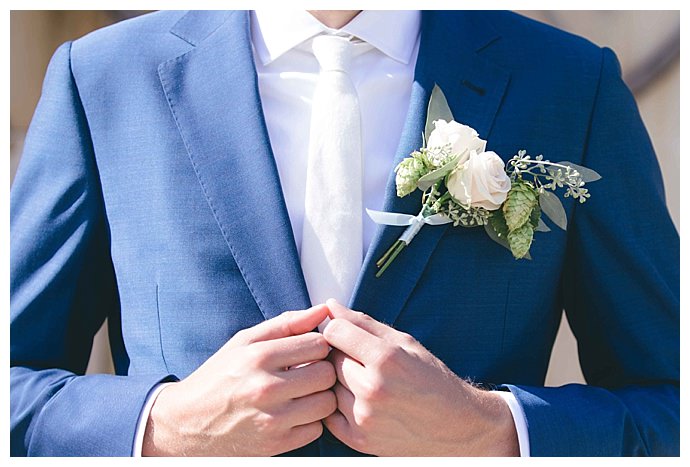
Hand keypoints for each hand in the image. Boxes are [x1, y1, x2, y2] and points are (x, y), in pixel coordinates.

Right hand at [142, 305, 336, 455]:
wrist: (186, 423)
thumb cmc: (220, 376)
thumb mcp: (245, 342)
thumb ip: (286, 323)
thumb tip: (323, 311)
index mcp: (258, 357)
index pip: (318, 345)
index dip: (317, 346)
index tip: (307, 351)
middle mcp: (265, 388)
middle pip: (327, 374)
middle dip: (322, 370)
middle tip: (307, 372)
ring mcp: (271, 420)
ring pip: (326, 403)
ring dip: (319, 397)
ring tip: (302, 393)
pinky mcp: (275, 445)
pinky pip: (316, 429)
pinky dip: (310, 421)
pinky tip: (293, 413)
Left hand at [322, 300, 518, 455]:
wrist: (456, 426)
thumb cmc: (431, 379)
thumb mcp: (404, 342)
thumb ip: (362, 323)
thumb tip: (329, 306)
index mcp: (386, 359)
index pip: (334, 333)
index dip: (339, 330)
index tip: (348, 335)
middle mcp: (373, 390)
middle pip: (331, 359)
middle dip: (342, 356)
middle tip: (363, 361)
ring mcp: (364, 418)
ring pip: (329, 386)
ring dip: (340, 382)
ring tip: (366, 382)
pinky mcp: (358, 440)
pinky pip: (329, 414)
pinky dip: (339, 405)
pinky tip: (361, 402)